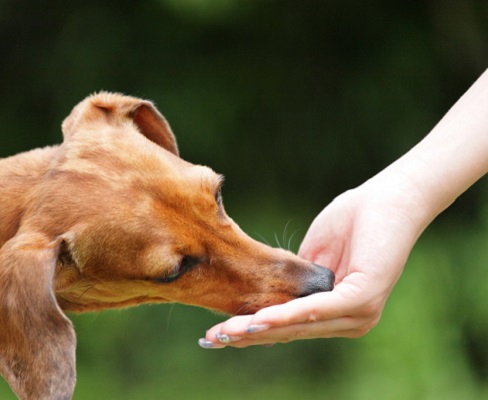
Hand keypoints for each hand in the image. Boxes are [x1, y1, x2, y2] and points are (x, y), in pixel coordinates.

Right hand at [199, 172, 425, 347]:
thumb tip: (265, 296)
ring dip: (258, 330)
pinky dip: (285, 316)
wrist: (389, 198)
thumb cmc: (354, 221)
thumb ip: (293, 280)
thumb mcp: (313, 256)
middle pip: (287, 333)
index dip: (250, 330)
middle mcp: (348, 321)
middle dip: (245, 337)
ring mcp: (358, 314)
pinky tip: (258, 319)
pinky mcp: (362, 299)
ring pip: (298, 327)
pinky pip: (316, 311)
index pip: (287, 327)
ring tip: (225, 333)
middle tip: (209, 340)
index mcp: (336, 312)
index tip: (216, 334)